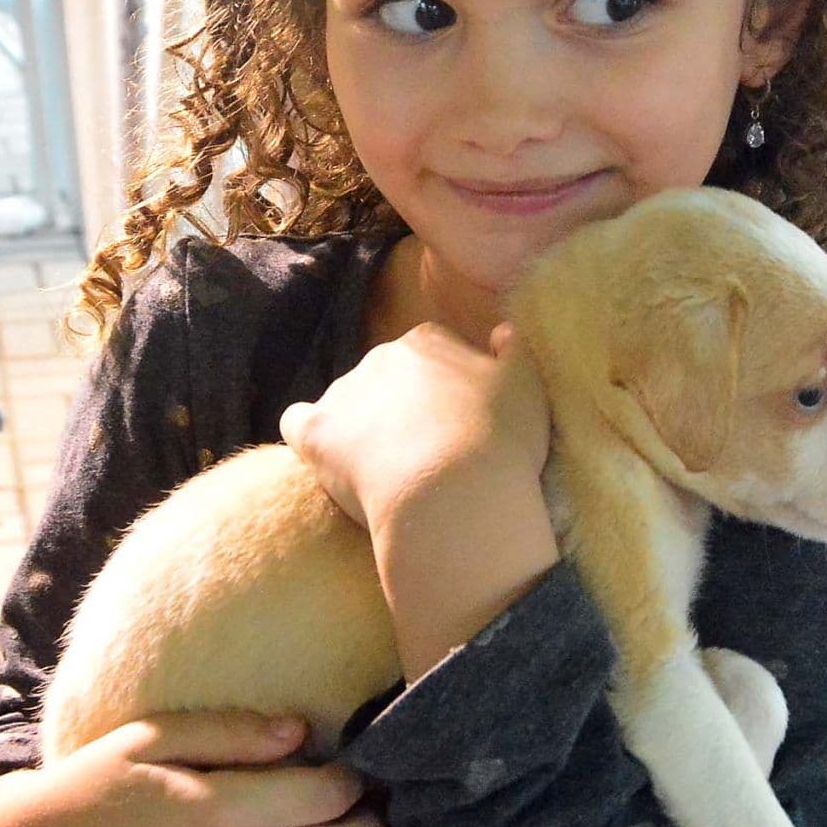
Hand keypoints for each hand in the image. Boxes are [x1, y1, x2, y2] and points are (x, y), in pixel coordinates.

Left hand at [279, 324, 549, 534]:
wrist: (455, 495)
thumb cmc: (501, 442)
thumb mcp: (529, 388)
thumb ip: (515, 352)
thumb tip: (501, 332)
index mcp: (429, 341)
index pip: (429, 352)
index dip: (442, 389)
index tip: (457, 422)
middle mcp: (380, 356)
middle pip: (385, 377)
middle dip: (398, 407)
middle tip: (425, 453)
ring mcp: (343, 392)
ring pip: (346, 403)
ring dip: (361, 427)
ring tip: (385, 473)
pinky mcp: (315, 432)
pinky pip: (297, 423)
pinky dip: (309, 438)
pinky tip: (326, 462)